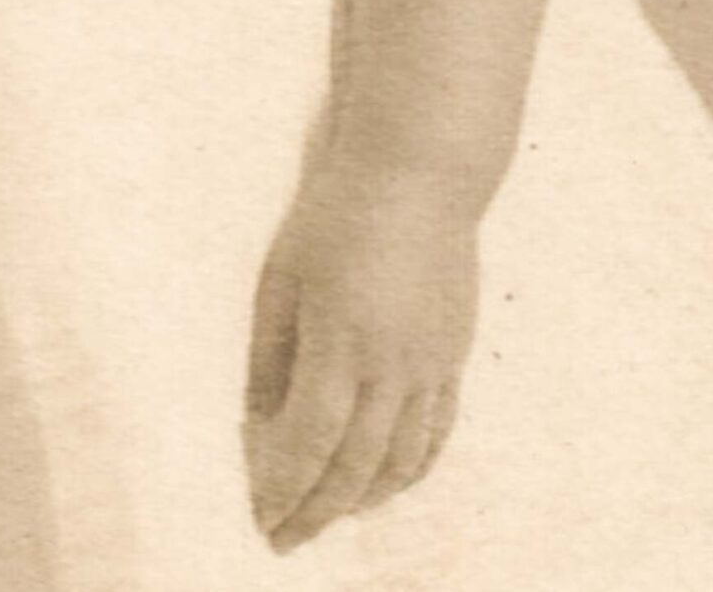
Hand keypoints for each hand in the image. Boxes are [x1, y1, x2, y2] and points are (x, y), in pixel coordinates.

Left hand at [242, 171, 478, 551]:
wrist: (419, 173)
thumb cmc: (336, 214)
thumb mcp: (281, 277)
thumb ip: (270, 357)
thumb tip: (259, 426)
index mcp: (339, 341)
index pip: (308, 442)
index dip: (283, 489)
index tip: (262, 517)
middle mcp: (392, 365)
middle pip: (355, 466)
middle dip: (318, 511)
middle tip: (286, 538)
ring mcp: (431, 364)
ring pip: (401, 461)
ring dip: (363, 500)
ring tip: (329, 515)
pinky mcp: (454, 356)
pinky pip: (436, 434)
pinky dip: (410, 471)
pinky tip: (385, 483)